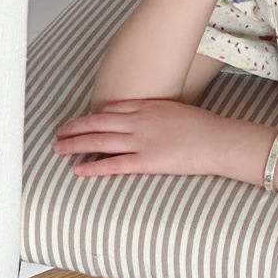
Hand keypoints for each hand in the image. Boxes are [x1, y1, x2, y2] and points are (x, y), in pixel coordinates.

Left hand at [53, 99, 222, 178]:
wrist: (217, 140)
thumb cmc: (204, 127)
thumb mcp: (178, 110)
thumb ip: (157, 113)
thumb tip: (148, 118)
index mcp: (148, 106)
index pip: (111, 108)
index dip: (92, 115)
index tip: (81, 121)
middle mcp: (139, 121)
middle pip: (98, 122)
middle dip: (75, 128)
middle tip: (59, 133)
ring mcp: (141, 141)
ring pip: (99, 141)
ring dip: (75, 145)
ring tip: (59, 149)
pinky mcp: (146, 161)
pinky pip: (114, 165)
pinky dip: (94, 167)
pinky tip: (78, 170)